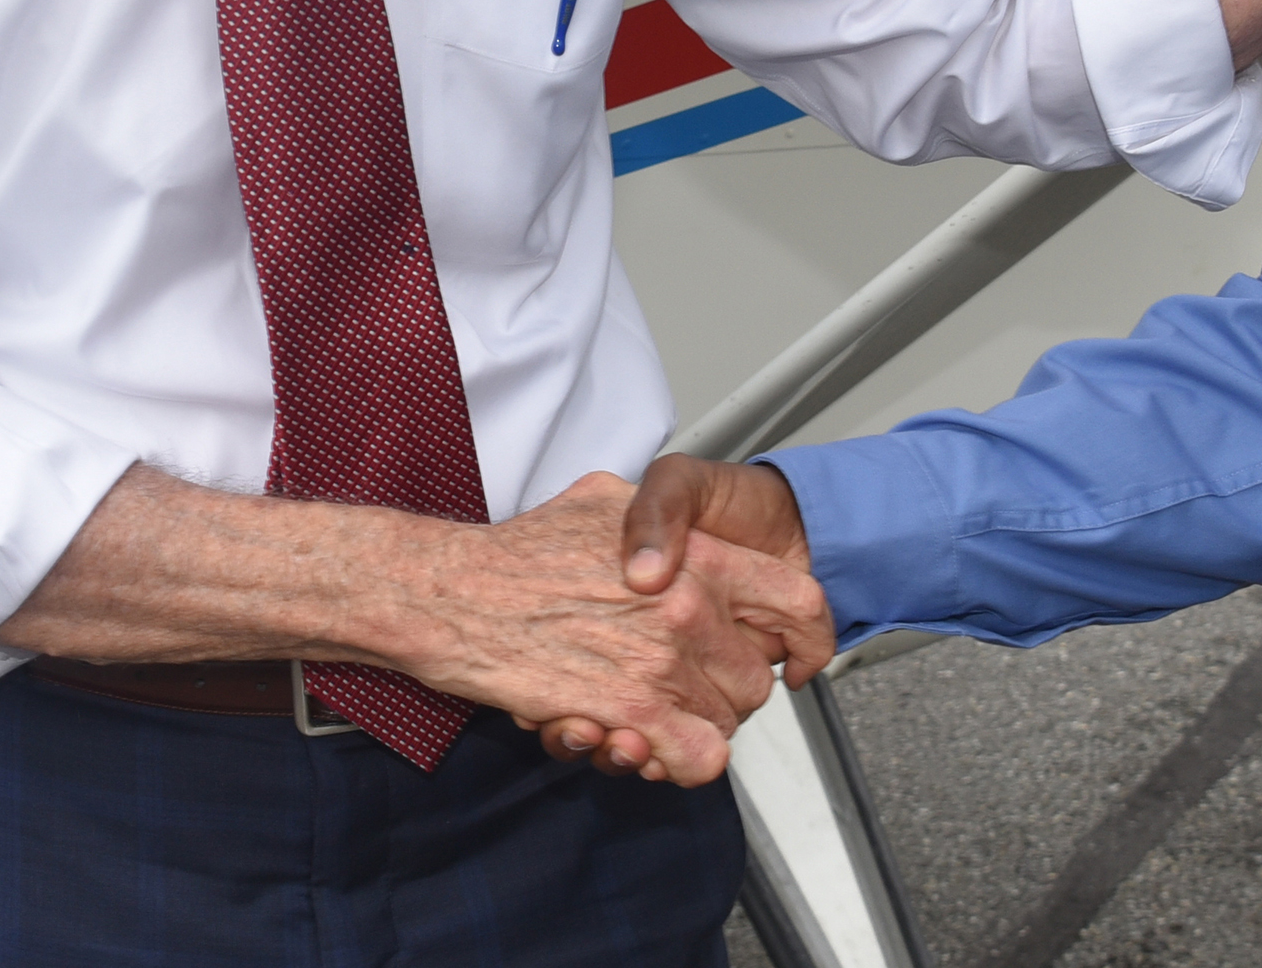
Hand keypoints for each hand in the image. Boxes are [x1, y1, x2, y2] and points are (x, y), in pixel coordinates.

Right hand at [394, 473, 827, 785]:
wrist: (455, 593)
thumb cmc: (519, 552)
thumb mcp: (605, 498)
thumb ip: (657, 515)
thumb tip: (677, 532)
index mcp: (695, 555)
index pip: (798, 600)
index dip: (806, 635)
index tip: (791, 652)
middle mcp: (688, 608)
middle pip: (757, 675)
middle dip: (728, 687)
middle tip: (686, 682)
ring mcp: (661, 664)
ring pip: (726, 720)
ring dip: (694, 724)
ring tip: (651, 711)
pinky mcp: (628, 714)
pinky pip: (696, 758)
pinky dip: (680, 762)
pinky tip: (648, 745)